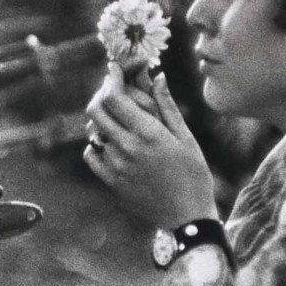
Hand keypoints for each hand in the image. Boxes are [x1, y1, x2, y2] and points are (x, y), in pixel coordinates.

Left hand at [84, 63, 216, 229]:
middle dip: (102, 94)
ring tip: (116, 117)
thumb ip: (166, 106)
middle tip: (112, 90)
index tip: (114, 69)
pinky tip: (110, 142)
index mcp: (148, 134)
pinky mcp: (111, 182)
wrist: (187, 217)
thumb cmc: (194, 174)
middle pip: (96, 110)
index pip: (115, 97)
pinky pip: (91, 155)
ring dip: (101, 119)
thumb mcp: (186, 137)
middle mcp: (127, 148)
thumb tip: (157, 76)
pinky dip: (96, 144)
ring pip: (93, 131)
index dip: (112, 78)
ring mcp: (116, 166)